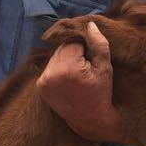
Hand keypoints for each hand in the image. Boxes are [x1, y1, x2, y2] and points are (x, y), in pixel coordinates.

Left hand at [37, 22, 127, 141]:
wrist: (91, 120)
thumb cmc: (101, 93)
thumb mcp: (105, 68)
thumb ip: (98, 44)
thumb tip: (90, 25)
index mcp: (67, 68)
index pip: (73, 42)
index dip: (84, 47)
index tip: (91, 58)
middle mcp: (51, 74)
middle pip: (62, 48)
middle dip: (74, 52)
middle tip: (86, 66)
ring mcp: (43, 81)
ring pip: (55, 57)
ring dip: (65, 59)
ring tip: (78, 73)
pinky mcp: (40, 87)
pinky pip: (50, 68)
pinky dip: (59, 69)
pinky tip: (69, 79)